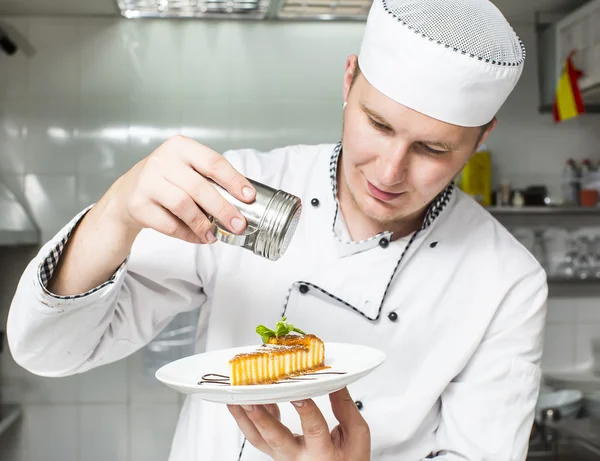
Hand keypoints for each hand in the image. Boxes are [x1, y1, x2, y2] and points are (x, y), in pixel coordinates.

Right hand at [102, 135, 255, 243]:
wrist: (127, 192)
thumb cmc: (165, 180)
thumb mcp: (186, 169)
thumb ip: (210, 180)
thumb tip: (242, 202)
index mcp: (180, 147)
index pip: (213, 162)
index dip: (234, 181)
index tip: (248, 196)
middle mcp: (162, 160)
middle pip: (200, 187)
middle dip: (223, 209)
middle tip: (239, 224)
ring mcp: (147, 182)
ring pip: (184, 206)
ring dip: (204, 225)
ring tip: (214, 235)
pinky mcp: (138, 204)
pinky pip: (169, 224)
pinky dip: (188, 234)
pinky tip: (198, 237)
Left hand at [227, 387, 370, 460]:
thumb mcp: (357, 436)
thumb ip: (346, 407)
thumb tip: (336, 380)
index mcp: (322, 454)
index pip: (313, 429)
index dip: (306, 410)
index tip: (299, 393)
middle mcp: (299, 458)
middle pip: (275, 438)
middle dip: (261, 416)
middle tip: (250, 397)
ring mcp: (283, 458)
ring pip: (258, 439)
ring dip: (244, 418)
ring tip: (235, 399)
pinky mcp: (276, 454)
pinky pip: (258, 437)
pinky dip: (250, 418)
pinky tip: (247, 401)